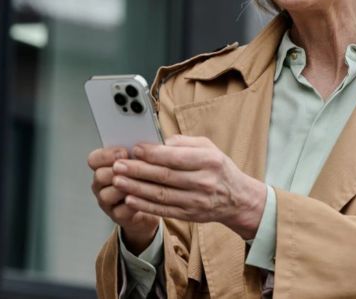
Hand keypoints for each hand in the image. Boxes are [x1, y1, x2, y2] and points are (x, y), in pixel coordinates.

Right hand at [88, 146, 159, 253]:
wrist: (152, 205)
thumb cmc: (145, 179)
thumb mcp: (141, 162)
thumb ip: (137, 153)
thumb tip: (145, 145)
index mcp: (103, 167)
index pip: (94, 159)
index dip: (107, 155)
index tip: (124, 152)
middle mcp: (100, 185)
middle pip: (99, 176)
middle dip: (117, 171)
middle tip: (133, 168)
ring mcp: (106, 202)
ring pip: (106, 195)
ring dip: (124, 188)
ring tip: (139, 183)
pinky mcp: (117, 216)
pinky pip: (121, 211)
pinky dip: (133, 204)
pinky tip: (143, 198)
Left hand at [111, 135, 266, 239]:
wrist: (237, 199)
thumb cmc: (219, 168)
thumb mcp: (209, 147)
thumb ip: (184, 142)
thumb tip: (160, 141)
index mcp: (208, 161)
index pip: (176, 157)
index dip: (153, 154)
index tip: (134, 149)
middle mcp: (203, 182)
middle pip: (165, 176)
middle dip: (138, 170)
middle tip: (118, 164)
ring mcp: (196, 201)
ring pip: (161, 195)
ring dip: (136, 188)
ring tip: (118, 180)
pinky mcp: (189, 215)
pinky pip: (163, 210)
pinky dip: (145, 206)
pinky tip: (129, 199)